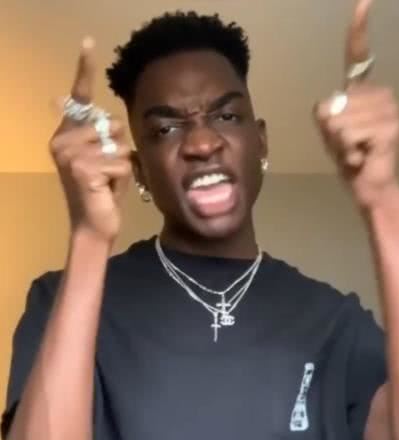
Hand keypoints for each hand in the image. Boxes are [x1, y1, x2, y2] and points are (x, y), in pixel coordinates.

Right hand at [49, 38, 131, 242]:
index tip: (89, 42)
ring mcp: (70, 154)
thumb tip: (110, 121)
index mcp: (67, 134)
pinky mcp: (83, 167)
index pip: (79, 97)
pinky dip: (122, 177)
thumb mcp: (107, 158)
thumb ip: (107, 137)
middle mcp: (63, 139)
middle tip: (107, 171)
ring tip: (108, 180)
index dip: (84, 69)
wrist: (95, 225)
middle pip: (112, 124)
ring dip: (121, 164)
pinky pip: (120, 161)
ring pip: (118, 143)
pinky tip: (108, 188)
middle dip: (119, 147)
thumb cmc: (103, 192)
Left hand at [314, 0, 398, 210]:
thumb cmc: (349, 156)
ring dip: (338, 143)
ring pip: (339, 121)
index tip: (363, 2)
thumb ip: (325, 114)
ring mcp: (388, 110)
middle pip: (333, 103)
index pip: (359, 56)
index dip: (358, 30)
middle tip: (347, 145)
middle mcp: (380, 95)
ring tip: (354, 150)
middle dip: (330, 131)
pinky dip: (347, 151)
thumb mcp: (329, 132)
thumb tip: (330, 109)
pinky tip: (360, 157)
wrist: (368, 183)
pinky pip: (348, 134)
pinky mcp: (390, 127)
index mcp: (364, 92)